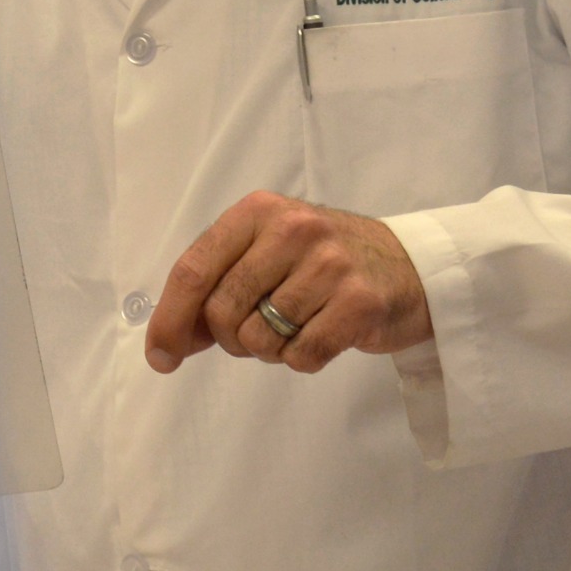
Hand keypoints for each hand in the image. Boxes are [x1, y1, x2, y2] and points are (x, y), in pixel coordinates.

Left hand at [147, 189, 430, 374]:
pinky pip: (302, 356)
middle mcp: (293, 229)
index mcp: (257, 211)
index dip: (169, 320)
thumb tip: (167, 344)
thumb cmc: (322, 264)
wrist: (410, 266)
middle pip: (222, 312)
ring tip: (297, 326)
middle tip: (259, 331)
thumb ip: (214, 291)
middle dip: (231, 339)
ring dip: (270, 350)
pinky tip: (321, 336)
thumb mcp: (264, 255)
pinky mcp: (361, 301)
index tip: (160, 357)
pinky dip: (302, 359)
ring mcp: (330, 264)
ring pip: (260, 339)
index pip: (193, 269)